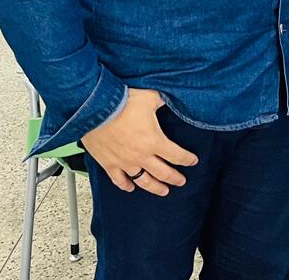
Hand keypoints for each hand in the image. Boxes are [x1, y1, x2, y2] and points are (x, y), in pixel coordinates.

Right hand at [80, 88, 197, 196]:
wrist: (95, 108)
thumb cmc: (122, 102)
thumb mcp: (149, 97)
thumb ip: (162, 100)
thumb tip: (170, 98)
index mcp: (154, 140)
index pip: (177, 155)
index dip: (187, 159)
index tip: (193, 161)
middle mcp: (141, 155)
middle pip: (163, 173)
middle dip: (175, 178)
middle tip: (181, 182)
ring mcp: (124, 162)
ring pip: (143, 181)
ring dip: (155, 187)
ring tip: (163, 191)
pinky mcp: (109, 163)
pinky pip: (119, 180)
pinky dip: (126, 185)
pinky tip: (130, 187)